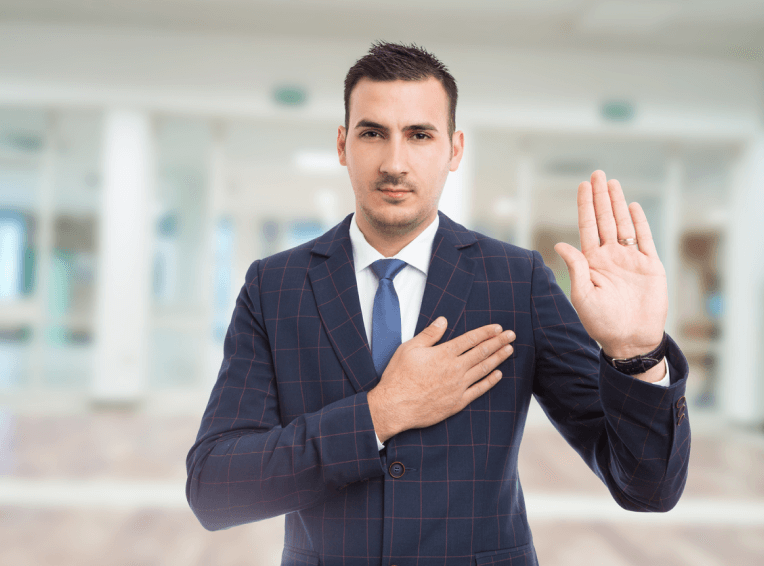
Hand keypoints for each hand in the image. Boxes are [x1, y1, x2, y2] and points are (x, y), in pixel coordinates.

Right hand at [367, 318, 515, 441]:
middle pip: (482, 352)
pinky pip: (479, 390)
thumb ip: (429, 334)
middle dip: (498, 342)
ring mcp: (458, 386)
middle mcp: (454, 368)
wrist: (395, 406)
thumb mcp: (409, 349)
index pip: (470, 339)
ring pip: (484, 369)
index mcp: (443, 353)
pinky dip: (490, 381)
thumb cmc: (399, 377)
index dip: (486, 332)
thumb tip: (443, 320)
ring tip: (509, 350)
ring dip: (498, 358)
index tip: (498, 328)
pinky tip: (498, 374)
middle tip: (511, 335)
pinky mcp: (458, 402)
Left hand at [554, 170, 666, 358]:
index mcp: (592, 262)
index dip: (585, 205)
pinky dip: (640, 222)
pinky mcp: (650, 266)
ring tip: (612, 183)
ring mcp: (630, 260)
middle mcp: (610, 257)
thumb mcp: (582, 296)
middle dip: (600, 197)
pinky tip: (633, 207)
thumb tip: (560, 244)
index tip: (583, 185)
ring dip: (617, 204)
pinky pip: (645, 240)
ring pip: (623, 225)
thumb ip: (576, 268)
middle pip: (604, 220)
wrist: (631, 340)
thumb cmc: (602, 323)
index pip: (587, 227)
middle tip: (598, 174)